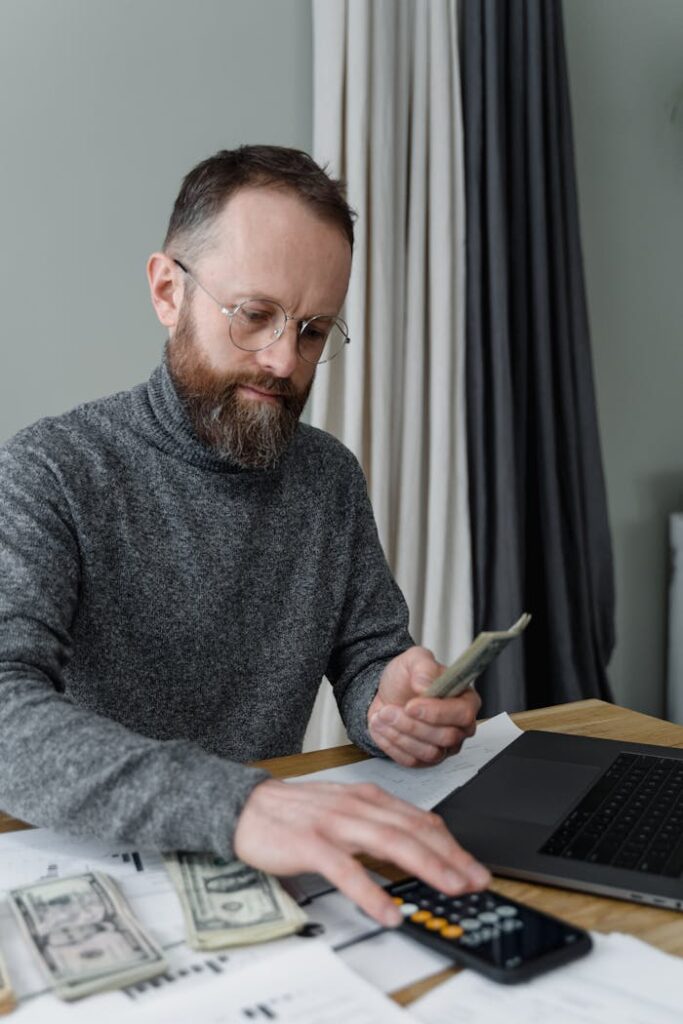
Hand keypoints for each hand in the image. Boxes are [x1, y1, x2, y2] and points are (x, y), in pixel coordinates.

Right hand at [234, 778, 490, 925]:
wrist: (245, 806)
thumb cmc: (296, 812)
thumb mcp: (344, 808)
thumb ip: (378, 822)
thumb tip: (417, 842)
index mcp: (367, 798)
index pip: (420, 820)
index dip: (451, 844)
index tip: (474, 866)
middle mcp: (357, 806)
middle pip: (413, 830)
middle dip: (450, 856)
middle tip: (476, 880)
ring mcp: (334, 823)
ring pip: (390, 842)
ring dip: (426, 865)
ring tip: (451, 887)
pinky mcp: (310, 844)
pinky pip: (346, 870)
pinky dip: (371, 891)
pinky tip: (388, 911)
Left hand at [368, 646, 480, 766]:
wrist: (388, 694)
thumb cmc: (406, 678)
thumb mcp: (414, 660)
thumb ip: (423, 666)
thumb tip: (426, 685)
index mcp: (465, 700)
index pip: (463, 714)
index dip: (436, 712)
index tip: (411, 705)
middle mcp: (460, 727)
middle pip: (446, 737)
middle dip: (413, 725)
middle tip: (389, 710)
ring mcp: (444, 746)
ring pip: (429, 753)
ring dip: (400, 735)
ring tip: (383, 716)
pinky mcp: (425, 759)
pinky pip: (412, 761)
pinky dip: (392, 745)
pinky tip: (382, 728)